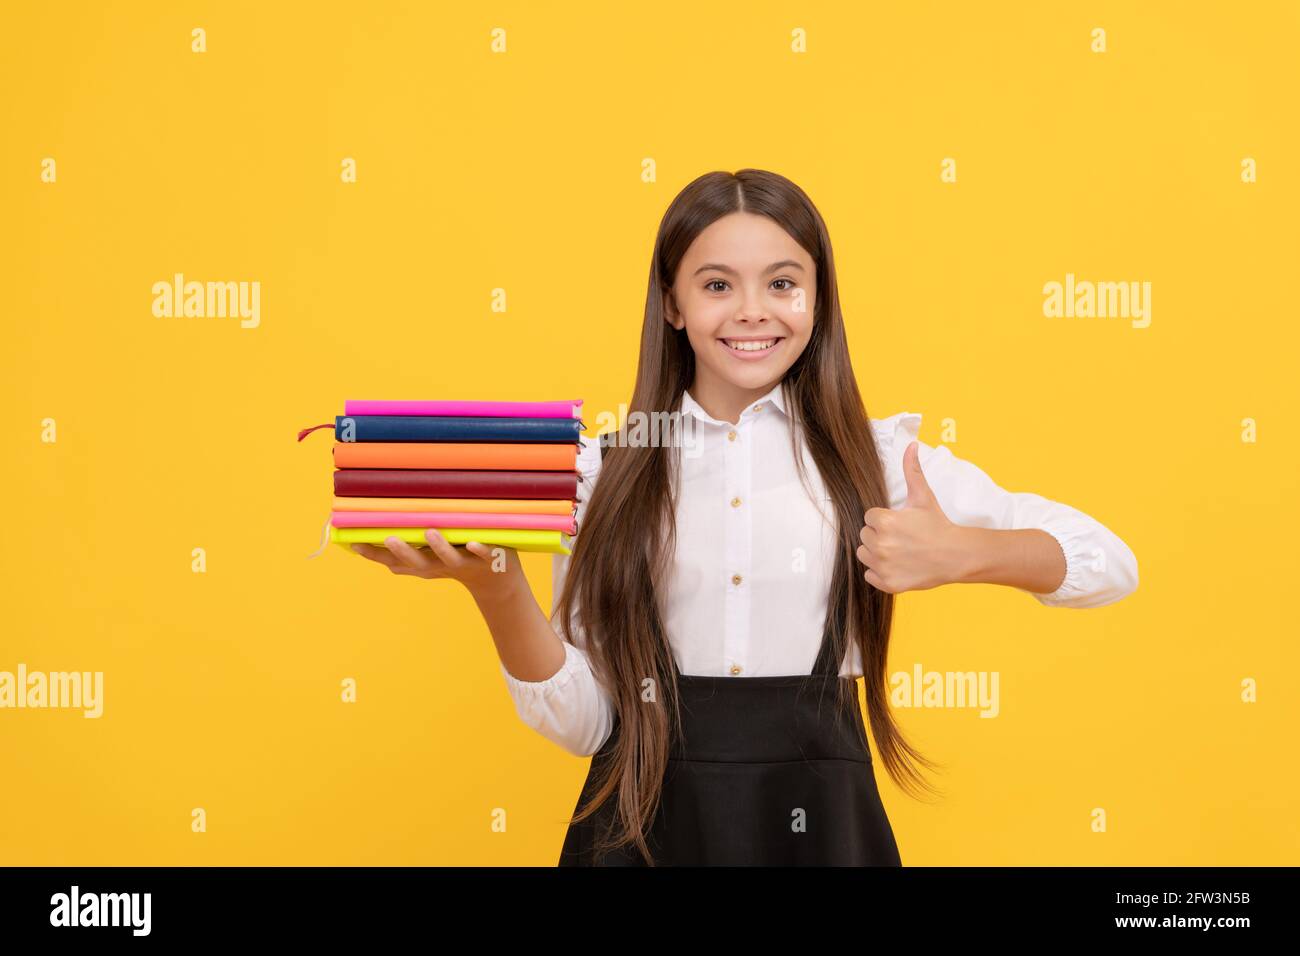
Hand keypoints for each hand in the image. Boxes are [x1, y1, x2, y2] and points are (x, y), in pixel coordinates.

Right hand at [350, 530, 522, 599]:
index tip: (354, 542)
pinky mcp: (488, 559)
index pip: (394, 561)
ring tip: (429, 533)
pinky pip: (483, 554)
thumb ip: (408, 545)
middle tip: (389, 538)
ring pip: (449, 558)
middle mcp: (440, 565)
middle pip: (418, 563)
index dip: (374, 554)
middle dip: (403, 552)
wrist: (497, 580)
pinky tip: (472, 543)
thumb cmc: (457, 559)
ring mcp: (464, 563)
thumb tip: (374, 529)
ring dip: (439, 547)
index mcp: (424, 564)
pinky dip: (478, 550)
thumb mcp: (429, 555)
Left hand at [856, 441, 967, 593]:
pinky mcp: (888, 583)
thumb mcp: (923, 496)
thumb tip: (911, 444)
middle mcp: (880, 544)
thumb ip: (912, 470)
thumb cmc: (938, 525)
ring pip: (864, 554)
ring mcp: (883, 566)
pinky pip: (870, 575)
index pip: (869, 518)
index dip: (884, 519)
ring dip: (876, 553)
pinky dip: (880, 572)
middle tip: (902, 537)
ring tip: (899, 550)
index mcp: (884, 521)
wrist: (956, 556)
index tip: (900, 523)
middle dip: (879, 535)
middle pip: (864, 536)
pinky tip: (898, 565)